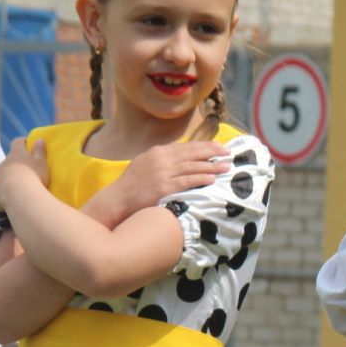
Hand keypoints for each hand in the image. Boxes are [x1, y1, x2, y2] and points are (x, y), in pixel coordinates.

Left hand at [0, 138, 51, 213]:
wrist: (19, 196)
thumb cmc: (33, 177)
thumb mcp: (41, 163)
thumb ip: (39, 151)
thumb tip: (39, 139)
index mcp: (16, 154)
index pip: (17, 143)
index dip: (22, 143)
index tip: (28, 144)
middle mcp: (3, 164)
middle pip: (8, 161)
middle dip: (15, 165)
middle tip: (25, 173)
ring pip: (1, 176)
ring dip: (8, 180)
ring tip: (18, 189)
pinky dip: (2, 194)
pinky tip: (9, 201)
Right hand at [96, 140, 230, 225]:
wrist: (117, 200)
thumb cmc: (131, 186)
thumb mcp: (145, 165)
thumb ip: (161, 161)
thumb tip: (179, 160)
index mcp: (157, 152)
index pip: (186, 146)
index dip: (204, 146)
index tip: (218, 147)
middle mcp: (161, 159)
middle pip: (192, 153)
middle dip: (212, 152)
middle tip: (228, 153)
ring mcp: (162, 173)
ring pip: (192, 167)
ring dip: (211, 166)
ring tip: (225, 167)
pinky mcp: (163, 187)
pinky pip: (186, 181)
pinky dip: (200, 179)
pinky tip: (212, 179)